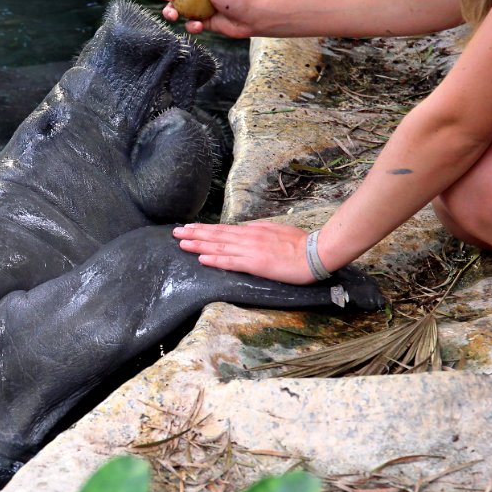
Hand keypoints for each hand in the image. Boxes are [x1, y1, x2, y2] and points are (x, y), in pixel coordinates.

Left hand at [173, 220, 318, 284]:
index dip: (205, 229)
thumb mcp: (276, 231)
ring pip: (219, 246)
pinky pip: (230, 262)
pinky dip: (215, 259)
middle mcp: (248, 238)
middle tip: (176, 232)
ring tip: (182, 243)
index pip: (223, 229)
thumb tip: (247, 230)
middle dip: (194, 233)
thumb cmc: (300, 243)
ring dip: (198, 244)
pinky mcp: (255, 264)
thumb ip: (260, 231)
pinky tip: (201, 259)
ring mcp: (250, 250)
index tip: (190, 227)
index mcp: (253, 231)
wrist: (315, 252)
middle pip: (216, 235)